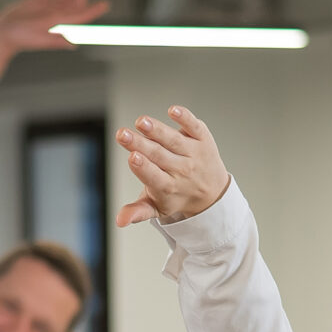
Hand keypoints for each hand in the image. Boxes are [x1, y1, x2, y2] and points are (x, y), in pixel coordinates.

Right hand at [0, 0, 106, 93]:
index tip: (106, 4)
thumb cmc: (20, 39)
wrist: (2, 36)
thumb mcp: (38, 38)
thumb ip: (55, 40)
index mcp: (59, 24)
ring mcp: (45, 9)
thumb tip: (73, 45)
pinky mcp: (35, 3)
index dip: (94, 10)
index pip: (81, 16)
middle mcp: (55, 16)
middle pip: (74, 3)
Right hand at [115, 107, 230, 226]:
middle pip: (159, 156)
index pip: (155, 178)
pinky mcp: (202, 137)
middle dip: (140, 144)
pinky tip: (172, 110)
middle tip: (122, 135)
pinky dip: (185, 119)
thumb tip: (119, 221)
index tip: (132, 158)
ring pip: (174, 140)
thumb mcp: (157, 207)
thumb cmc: (176, 195)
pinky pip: (194, 126)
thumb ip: (138, 212)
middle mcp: (183, 170)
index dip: (144, 168)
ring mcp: (194, 153)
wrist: (212, 191)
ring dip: (157, 130)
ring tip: (140, 122)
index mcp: (169, 188)